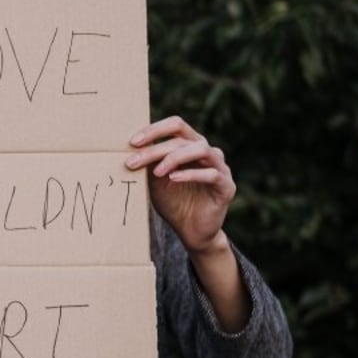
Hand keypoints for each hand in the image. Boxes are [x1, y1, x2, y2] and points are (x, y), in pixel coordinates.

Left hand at [125, 116, 235, 252]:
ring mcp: (220, 167)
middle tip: (134, 161)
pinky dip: (191, 174)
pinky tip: (174, 179)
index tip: (132, 142)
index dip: (155, 129)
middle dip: (156, 148)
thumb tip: (131, 147)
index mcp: (191, 145)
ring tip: (156, 171)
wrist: (191, 231)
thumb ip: (150, 163)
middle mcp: (208, 151)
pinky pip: (211, 174)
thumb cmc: (173, 202)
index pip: (176, 125)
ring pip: (201, 149)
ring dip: (174, 158)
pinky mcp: (226, 186)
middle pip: (183, 138)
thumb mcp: (156, 180)